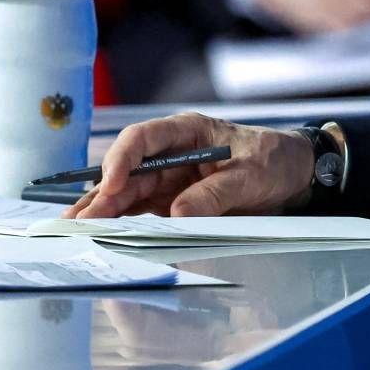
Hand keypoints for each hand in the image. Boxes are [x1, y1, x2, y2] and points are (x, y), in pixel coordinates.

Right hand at [65, 112, 315, 219]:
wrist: (293, 174)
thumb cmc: (272, 160)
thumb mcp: (250, 175)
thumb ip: (215, 193)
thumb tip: (177, 214)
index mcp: (185, 132)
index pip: (142, 138)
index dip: (122, 159)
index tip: (112, 183)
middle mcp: (169, 154)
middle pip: (127, 172)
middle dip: (102, 195)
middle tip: (78, 219)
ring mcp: (169, 180)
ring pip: (128, 195)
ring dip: (103, 212)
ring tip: (75, 229)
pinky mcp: (173, 203)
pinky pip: (144, 214)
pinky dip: (123, 225)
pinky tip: (103, 236)